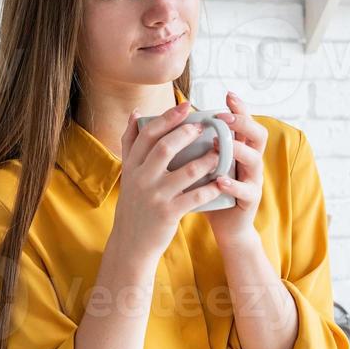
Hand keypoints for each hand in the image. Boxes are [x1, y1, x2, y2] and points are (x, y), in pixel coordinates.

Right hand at [113, 100, 226, 262]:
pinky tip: (221, 181)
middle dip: (188, 134)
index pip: (148, 134)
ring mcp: (155, 197)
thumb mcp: (128, 172)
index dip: (168, 118)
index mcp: (132, 165)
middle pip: (165, 148)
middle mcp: (141, 179)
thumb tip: (136, 112)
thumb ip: (131, 142)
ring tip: (220, 151)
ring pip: (186, 172)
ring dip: (206, 160)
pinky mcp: (168, 214)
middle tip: (205, 126)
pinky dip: (210, 188)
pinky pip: (194, 197)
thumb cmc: (135, 202)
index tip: (185, 106)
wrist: (131, 242)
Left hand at [202, 91, 267, 249]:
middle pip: (258, 134)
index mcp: (240, 149)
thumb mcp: (202, 164)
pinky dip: (233, 185)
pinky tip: (220, 181)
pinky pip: (246, 191)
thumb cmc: (208, 191)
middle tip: (224, 117)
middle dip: (243, 123)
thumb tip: (170, 121)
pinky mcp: (250, 201)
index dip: (240, 108)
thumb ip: (193, 145)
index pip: (245, 122)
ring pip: (255, 159)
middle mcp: (250, 161)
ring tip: (221, 145)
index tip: (228, 94)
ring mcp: (253, 180)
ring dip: (238, 150)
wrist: (224, 226)